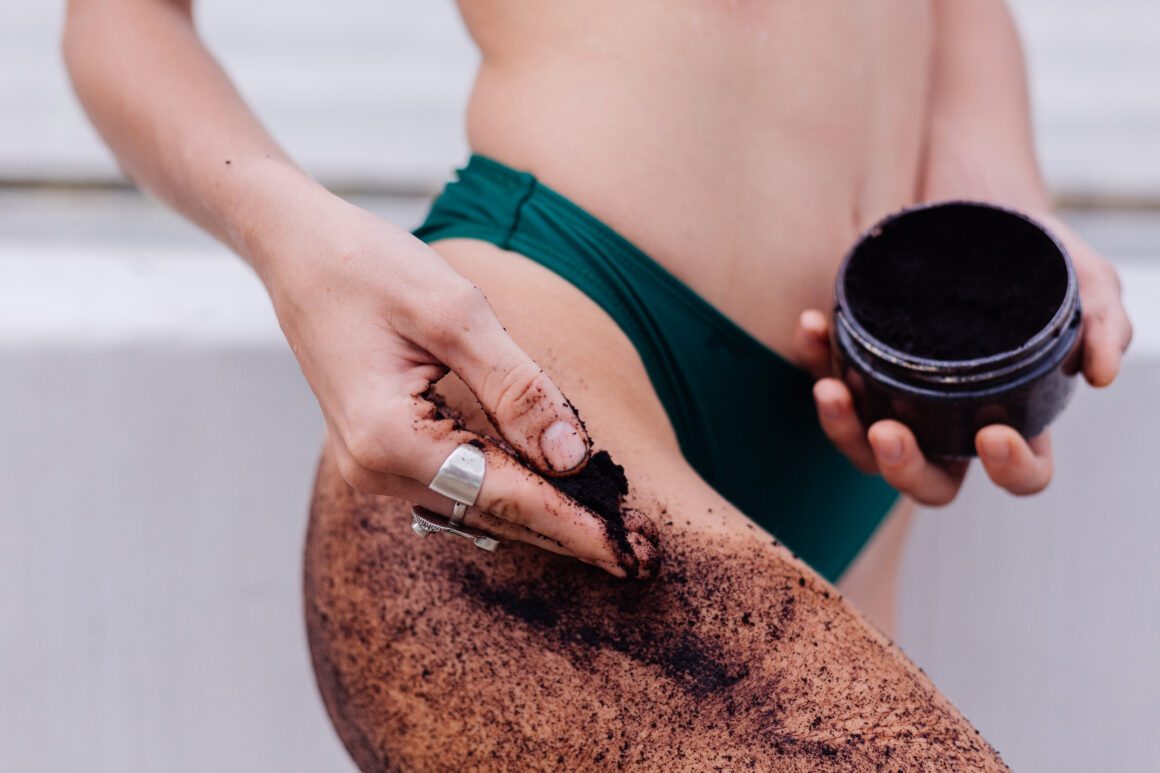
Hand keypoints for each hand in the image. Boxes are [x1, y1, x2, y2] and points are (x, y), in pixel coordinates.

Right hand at [254, 185, 657, 576]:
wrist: (298, 250)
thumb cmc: (369, 267)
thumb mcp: (455, 314)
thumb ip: (518, 388)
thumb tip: (573, 456)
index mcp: (389, 438)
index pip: (504, 496)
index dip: (575, 523)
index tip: (633, 552)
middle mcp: (375, 468)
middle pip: (492, 514)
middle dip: (569, 533)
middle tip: (641, 557)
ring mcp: (373, 466)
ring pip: (476, 506)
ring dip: (543, 517)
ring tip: (612, 533)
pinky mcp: (381, 452)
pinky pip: (457, 485)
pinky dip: (510, 492)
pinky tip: (555, 495)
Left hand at [794, 216, 1130, 504]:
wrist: (975, 202)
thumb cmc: (1033, 253)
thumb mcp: (1082, 277)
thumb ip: (1103, 321)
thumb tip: (1103, 373)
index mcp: (1010, 415)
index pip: (1019, 473)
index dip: (1010, 471)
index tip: (994, 435)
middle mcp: (947, 418)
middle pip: (927, 480)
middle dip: (904, 469)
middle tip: (890, 432)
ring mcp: (896, 393)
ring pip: (862, 446)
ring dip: (841, 428)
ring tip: (832, 389)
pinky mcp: (854, 356)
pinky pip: (825, 372)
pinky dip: (813, 356)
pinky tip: (812, 324)